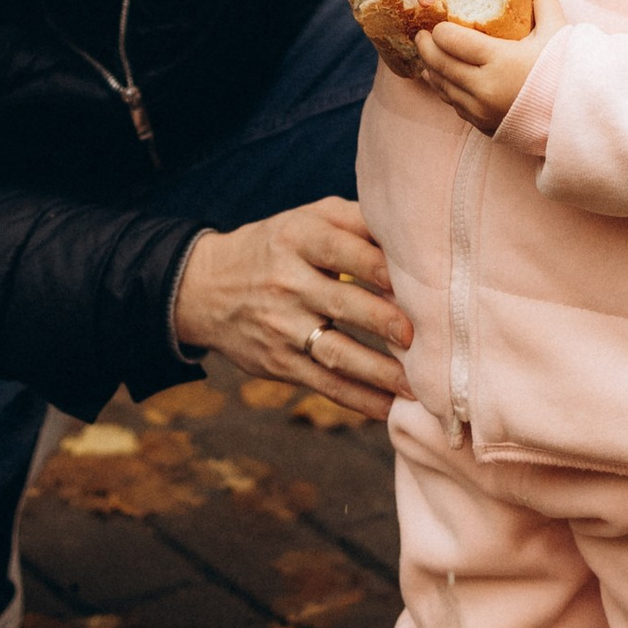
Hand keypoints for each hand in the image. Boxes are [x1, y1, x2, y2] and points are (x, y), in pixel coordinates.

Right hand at [171, 194, 412, 416]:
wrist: (204, 288)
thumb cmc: (277, 246)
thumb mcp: (306, 219)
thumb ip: (356, 222)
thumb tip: (413, 234)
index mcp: (297, 238)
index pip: (342, 251)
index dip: (380, 267)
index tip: (419, 281)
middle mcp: (286, 282)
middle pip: (342, 303)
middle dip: (385, 321)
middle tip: (423, 336)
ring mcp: (280, 326)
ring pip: (336, 352)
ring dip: (380, 372)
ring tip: (418, 385)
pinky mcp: (278, 363)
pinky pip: (323, 384)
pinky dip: (358, 399)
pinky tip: (388, 407)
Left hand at [416, 0, 563, 135]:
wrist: (579, 118)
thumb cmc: (568, 72)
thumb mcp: (558, 32)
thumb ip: (543, 2)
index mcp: (500, 60)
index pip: (452, 42)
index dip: (439, 31)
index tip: (437, 23)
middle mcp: (485, 88)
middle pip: (440, 64)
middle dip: (426, 47)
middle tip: (421, 35)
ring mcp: (482, 110)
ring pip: (443, 87)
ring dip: (431, 69)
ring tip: (428, 55)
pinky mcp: (484, 126)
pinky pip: (454, 106)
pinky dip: (445, 90)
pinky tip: (443, 80)